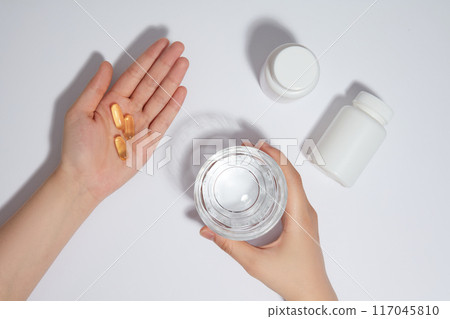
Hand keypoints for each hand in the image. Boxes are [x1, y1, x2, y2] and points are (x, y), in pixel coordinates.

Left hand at [59, 38, 188, 203]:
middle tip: (178, 48)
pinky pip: (164, 119)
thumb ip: (95, 89)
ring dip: (172, 80)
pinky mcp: (149, 140)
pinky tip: (181, 91)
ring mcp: (141, 125)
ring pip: (160, 97)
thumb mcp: (78, 113)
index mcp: (111, 102)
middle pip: (151, 82)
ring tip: (183, 63)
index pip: (135, 74)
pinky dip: (173, 105)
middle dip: (165, 64)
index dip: (149, 58)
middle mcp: (128, 110)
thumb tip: (106, 65)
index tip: (161, 45)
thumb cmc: (77, 150)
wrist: (86, 179)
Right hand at [200, 143, 336, 300]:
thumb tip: (209, 232)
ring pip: (294, 183)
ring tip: (258, 159)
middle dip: (273, 157)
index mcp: (300, 217)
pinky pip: (294, 192)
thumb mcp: (256, 263)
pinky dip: (281, 180)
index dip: (275, 158)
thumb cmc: (295, 279)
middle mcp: (306, 213)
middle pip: (292, 175)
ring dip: (278, 168)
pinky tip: (268, 181)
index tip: (260, 147)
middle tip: (253, 148)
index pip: (291, 177)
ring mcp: (306, 216)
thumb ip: (230, 246)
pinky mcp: (303, 221)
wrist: (313, 294)